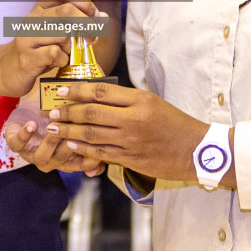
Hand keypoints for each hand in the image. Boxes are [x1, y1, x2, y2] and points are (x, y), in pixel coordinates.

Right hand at [0, 0, 98, 97]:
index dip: (85, 4)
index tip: (95, 19)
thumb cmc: (36, 51)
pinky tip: (58, 63)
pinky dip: (62, 59)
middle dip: (87, 25)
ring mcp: (28, 37)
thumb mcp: (54, 33)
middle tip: (92, 39)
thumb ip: (76, 24)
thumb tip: (102, 17)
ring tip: (67, 54)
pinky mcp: (27, 57)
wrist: (4, 70)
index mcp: (41, 8)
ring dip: (72, 47)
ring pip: (63, 34)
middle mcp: (33, 18)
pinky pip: (54, 53)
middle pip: (68, 11)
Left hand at [2, 98, 104, 176]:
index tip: (96, 142)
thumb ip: (93, 133)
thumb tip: (104, 159)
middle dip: (69, 146)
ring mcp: (33, 154)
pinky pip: (19, 144)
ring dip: (49, 143)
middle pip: (64, 161)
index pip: (85, 164)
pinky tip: (32, 124)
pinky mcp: (16, 143)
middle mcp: (52, 161)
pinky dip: (25, 135)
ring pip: (43, 157)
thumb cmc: (59, 114)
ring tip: (53, 128)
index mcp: (69, 158)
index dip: (91, 156)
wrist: (32, 106)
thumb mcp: (79, 119)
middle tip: (75, 131)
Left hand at [47, 82, 219, 184]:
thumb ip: (127, 99)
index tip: (62, 91)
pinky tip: (71, 145)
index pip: (101, 91)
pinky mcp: (131, 159)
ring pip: (92, 134)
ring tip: (54, 128)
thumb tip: (98, 95)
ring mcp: (131, 141)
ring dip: (69, 131)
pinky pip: (101, 152)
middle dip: (67, 112)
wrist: (198, 150)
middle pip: (91, 113)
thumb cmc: (176, 123)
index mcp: (139, 100)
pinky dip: (83, 149)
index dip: (78, 91)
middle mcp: (133, 119)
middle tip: (52, 112)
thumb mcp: (154, 102)